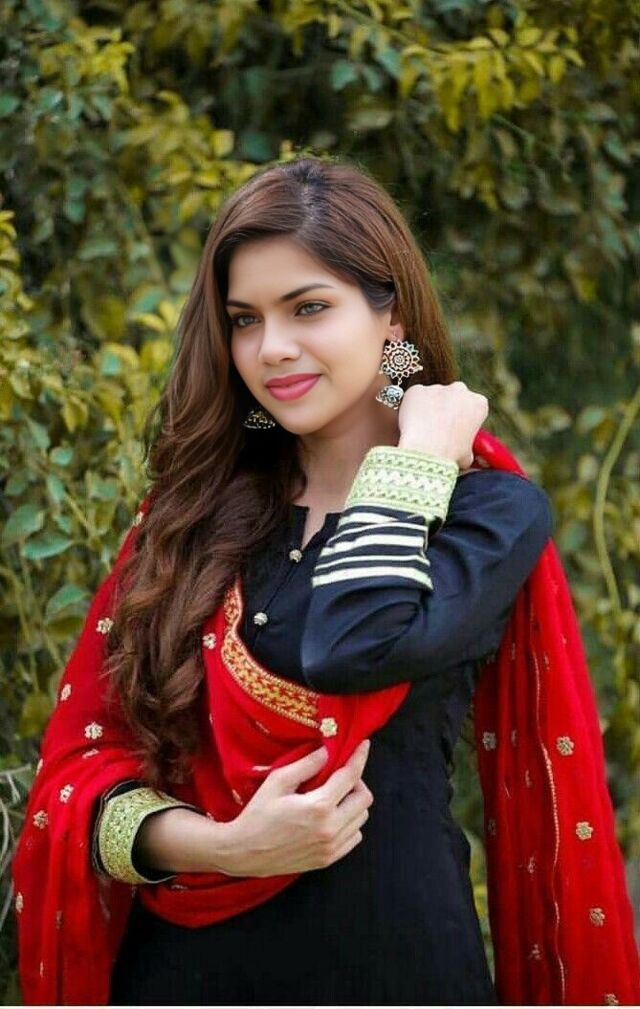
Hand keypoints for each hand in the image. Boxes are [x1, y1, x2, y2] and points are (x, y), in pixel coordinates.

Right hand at [215, 740, 373, 876]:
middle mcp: (330, 828)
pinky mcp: (328, 859)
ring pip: (362, 818)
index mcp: (318, 806)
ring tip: (335, 797)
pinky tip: (332, 817)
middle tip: (341, 776)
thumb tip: (327, 752)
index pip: (350, 776)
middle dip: (357, 782)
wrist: (244, 853)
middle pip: (364, 798)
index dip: (359, 757)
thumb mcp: (277, 781)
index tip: (363, 744)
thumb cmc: (258, 814)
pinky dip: (350, 823)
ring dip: (353, 803)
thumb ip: (306, 765)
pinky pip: (354, 837)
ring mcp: (331, 847)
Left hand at [397, 381, 487, 469]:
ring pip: (432, 396)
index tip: (455, 429)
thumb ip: (466, 447)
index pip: (473, 407)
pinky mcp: (416, 389)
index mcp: (479, 404)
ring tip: (422, 430)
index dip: (463, 419)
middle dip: (447, 408)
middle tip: (437, 428)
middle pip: (454, 396)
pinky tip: (410, 423)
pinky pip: (414, 398)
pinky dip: (411, 408)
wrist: (425, 451)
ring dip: (428, 408)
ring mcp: (437, 388)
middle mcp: (460, 390)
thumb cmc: (449, 455)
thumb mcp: (467, 455)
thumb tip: (463, 454)